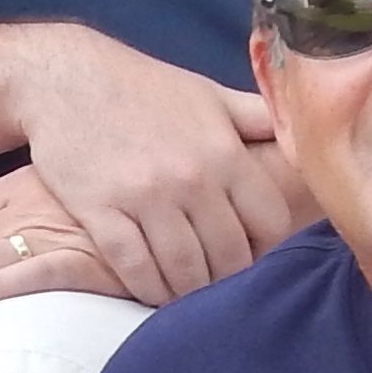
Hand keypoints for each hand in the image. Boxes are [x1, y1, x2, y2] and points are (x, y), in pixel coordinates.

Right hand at [3, 31, 304, 308]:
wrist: (66, 77)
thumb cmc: (144, 87)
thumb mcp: (210, 94)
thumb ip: (260, 119)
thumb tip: (305, 135)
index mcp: (224, 151)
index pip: (269, 222)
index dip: (268, 246)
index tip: (256, 254)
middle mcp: (190, 178)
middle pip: (229, 256)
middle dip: (228, 278)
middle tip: (221, 286)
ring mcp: (144, 197)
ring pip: (184, 270)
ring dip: (190, 291)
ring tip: (190, 295)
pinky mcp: (101, 211)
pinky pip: (135, 269)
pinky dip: (149, 289)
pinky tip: (153, 291)